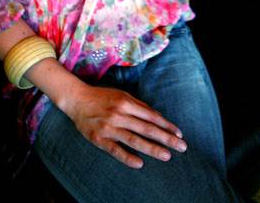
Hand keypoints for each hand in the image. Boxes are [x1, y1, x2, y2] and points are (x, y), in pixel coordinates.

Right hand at [66, 84, 186, 168]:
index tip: (179, 134)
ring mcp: (109, 127)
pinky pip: (115, 150)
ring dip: (152, 149)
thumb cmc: (102, 97)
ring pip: (134, 140)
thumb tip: (158, 118)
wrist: (77, 99)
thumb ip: (139, 106)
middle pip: (147, 128)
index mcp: (126, 102)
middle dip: (166, 138)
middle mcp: (119, 114)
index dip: (166, 125)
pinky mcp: (99, 138)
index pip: (151, 116)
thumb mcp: (122, 95)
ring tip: (167, 156)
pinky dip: (127, 157)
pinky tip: (139, 164)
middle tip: (182, 147)